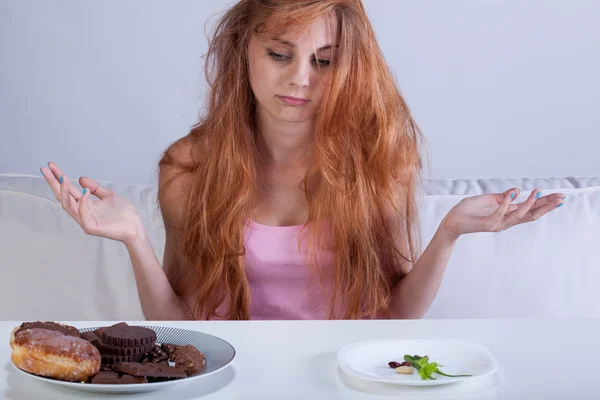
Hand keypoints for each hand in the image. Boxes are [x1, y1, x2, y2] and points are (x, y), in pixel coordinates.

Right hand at [40, 162, 145, 245]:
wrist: (135, 227)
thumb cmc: (123, 214)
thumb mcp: (108, 196)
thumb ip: (95, 188)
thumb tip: (80, 178)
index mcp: (85, 204)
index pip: (69, 190)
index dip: (59, 178)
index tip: (51, 166)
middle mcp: (82, 212)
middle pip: (63, 196)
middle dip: (54, 183)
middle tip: (45, 169)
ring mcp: (85, 220)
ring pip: (68, 205)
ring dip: (64, 191)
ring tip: (63, 178)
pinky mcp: (91, 227)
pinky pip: (82, 214)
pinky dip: (82, 202)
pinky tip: (84, 192)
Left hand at [441, 187, 565, 239]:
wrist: (453, 221)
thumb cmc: (469, 210)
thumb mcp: (489, 200)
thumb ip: (504, 197)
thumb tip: (517, 190)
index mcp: (507, 214)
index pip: (531, 209)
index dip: (545, 204)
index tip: (560, 197)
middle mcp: (506, 221)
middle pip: (531, 214)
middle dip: (546, 206)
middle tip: (560, 197)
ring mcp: (498, 223)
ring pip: (518, 215)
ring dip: (529, 203)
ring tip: (538, 191)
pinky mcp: (487, 223)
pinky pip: (499, 213)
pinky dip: (506, 203)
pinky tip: (513, 193)